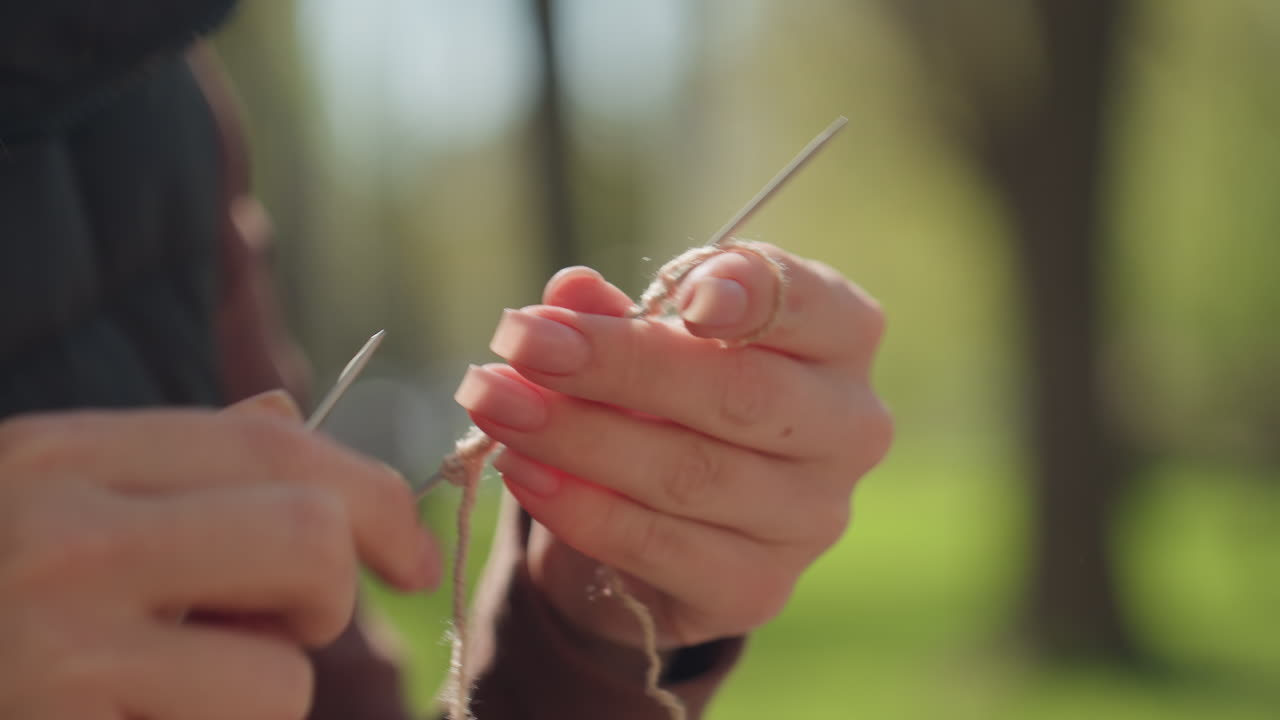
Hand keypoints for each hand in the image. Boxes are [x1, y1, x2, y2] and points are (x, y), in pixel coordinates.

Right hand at [0, 392, 437, 718]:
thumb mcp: (46, 491)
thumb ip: (170, 463)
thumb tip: (288, 420)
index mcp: (67, 452)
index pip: (278, 447)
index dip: (376, 498)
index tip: (414, 555)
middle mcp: (63, 536)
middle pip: (307, 538)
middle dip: (333, 593)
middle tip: (294, 622)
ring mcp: (57, 648)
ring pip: (280, 676)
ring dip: (263, 692)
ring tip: (175, 686)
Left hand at [454, 243, 891, 651]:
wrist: (663, 518)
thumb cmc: (669, 398)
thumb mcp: (643, 339)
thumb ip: (615, 313)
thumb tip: (570, 292)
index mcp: (838, 339)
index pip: (808, 305)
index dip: (751, 294)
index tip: (682, 292)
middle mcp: (848, 428)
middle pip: (739, 393)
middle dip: (618, 365)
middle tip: (523, 341)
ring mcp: (811, 517)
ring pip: (690, 473)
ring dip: (577, 436)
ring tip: (496, 401)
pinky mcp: (758, 586)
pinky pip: (658, 545)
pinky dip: (581, 507)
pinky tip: (523, 470)